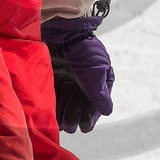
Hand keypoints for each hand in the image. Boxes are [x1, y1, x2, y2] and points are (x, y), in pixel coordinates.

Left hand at [41, 0, 113, 133]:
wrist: (61, 31)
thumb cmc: (83, 50)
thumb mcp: (95, 73)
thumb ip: (99, 93)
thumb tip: (107, 111)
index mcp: (98, 77)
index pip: (96, 101)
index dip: (90, 116)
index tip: (85, 128)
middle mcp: (83, 79)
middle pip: (80, 103)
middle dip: (77, 116)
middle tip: (72, 127)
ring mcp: (67, 77)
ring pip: (67, 102)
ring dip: (66, 114)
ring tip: (63, 125)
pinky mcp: (53, 76)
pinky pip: (55, 96)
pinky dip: (55, 107)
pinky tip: (53, 118)